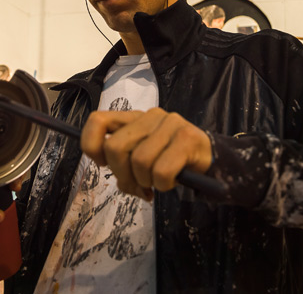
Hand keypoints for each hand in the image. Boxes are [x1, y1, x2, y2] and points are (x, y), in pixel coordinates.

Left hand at [80, 107, 211, 200]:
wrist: (210, 160)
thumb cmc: (171, 160)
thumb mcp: (142, 159)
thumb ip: (123, 162)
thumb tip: (114, 174)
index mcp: (133, 118)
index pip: (98, 121)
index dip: (92, 145)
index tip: (103, 164)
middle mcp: (150, 115)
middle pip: (115, 147)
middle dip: (122, 175)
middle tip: (136, 185)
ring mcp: (170, 124)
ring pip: (139, 162)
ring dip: (146, 182)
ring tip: (156, 183)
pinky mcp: (187, 138)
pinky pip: (161, 171)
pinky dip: (163, 185)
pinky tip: (170, 182)